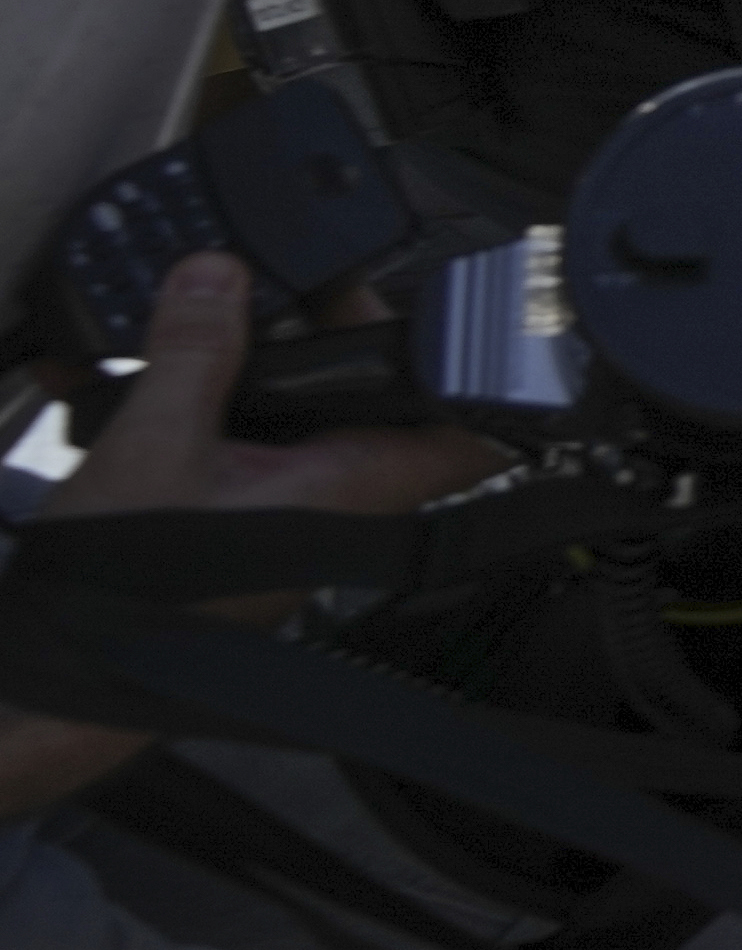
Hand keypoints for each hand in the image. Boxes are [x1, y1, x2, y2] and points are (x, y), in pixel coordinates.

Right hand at [4, 255, 512, 817]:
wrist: (54, 671)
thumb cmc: (120, 599)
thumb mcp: (155, 447)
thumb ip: (194, 354)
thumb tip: (218, 277)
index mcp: (353, 488)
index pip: (470, 430)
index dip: (479, 370)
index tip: (457, 313)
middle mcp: (336, 504)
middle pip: (374, 398)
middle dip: (328, 335)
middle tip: (278, 288)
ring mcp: (286, 514)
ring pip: (299, 417)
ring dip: (250, 368)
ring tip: (198, 317)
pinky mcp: (235, 520)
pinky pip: (238, 444)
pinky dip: (198, 406)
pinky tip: (135, 376)